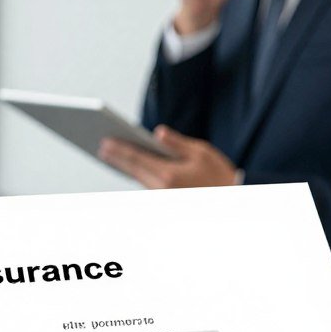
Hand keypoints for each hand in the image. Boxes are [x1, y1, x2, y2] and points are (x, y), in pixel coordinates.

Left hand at [98, 125, 237, 188]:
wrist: (231, 199)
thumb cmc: (218, 175)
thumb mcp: (202, 152)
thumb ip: (176, 142)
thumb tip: (157, 132)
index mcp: (169, 175)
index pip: (137, 159)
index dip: (118, 150)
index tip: (104, 141)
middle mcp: (161, 189)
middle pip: (132, 170)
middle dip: (115, 158)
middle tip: (100, 145)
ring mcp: (161, 196)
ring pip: (137, 178)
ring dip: (123, 166)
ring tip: (108, 153)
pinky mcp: (164, 199)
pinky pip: (144, 184)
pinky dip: (134, 173)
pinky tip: (126, 165)